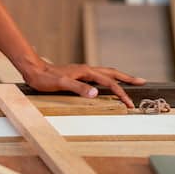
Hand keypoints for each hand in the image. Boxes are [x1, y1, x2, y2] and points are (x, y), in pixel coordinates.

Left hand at [20, 61, 145, 107]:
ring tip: (130, 81)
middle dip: (127, 78)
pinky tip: (106, 84)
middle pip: (111, 73)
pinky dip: (107, 79)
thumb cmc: (44, 78)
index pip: (109, 82)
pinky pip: (97, 76)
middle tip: (142, 82)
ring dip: (118, 77)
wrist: (32, 69)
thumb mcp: (60, 84)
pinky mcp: (76, 74)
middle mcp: (85, 70)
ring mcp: (81, 72)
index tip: (129, 104)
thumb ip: (78, 88)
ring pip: (105, 73)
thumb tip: (96, 93)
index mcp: (85, 72)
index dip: (121, 93)